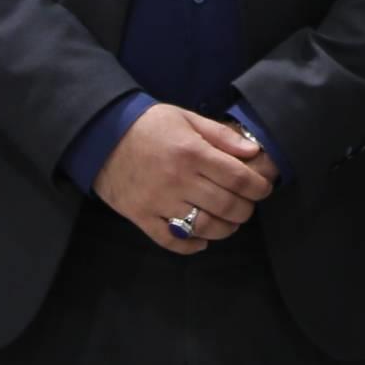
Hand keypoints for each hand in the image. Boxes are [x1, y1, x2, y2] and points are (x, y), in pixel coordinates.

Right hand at [93, 105, 275, 254]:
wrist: (101, 136)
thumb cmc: (148, 125)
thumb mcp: (187, 119)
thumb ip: (221, 136)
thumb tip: (253, 151)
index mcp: (192, 153)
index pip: (238, 178)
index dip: (258, 187)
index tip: (263, 188)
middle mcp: (178, 180)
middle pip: (227, 206)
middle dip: (245, 209)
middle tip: (247, 205)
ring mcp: (159, 202)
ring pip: (205, 227)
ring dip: (225, 229)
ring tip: (230, 222)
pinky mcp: (142, 218)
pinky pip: (172, 241)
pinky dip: (192, 245)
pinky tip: (202, 239)